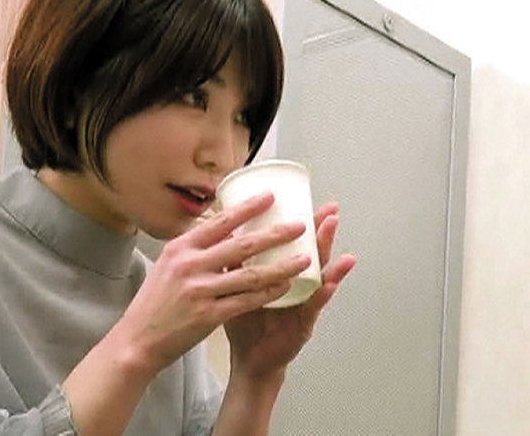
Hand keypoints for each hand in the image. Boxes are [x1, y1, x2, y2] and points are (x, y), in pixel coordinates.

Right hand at [113, 193, 312, 376]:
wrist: (138, 339)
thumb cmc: (155, 302)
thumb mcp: (169, 265)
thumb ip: (195, 249)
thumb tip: (224, 231)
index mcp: (180, 248)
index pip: (220, 222)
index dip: (248, 208)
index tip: (270, 198)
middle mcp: (190, 265)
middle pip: (241, 245)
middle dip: (275, 234)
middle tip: (299, 225)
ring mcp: (200, 291)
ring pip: (251, 275)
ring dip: (281, 266)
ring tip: (304, 259)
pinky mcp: (208, 316)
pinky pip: (247, 301)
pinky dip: (269, 293)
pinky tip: (286, 287)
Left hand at [222, 201, 356, 378]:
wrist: (249, 358)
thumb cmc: (244, 320)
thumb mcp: (235, 284)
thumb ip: (234, 260)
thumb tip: (220, 229)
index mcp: (277, 271)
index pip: (289, 241)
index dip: (297, 220)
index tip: (302, 197)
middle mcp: (295, 283)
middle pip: (309, 251)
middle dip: (321, 230)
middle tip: (330, 210)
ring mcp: (302, 301)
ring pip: (318, 273)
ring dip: (328, 253)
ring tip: (334, 234)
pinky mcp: (303, 323)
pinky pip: (314, 305)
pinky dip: (324, 292)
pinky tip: (332, 280)